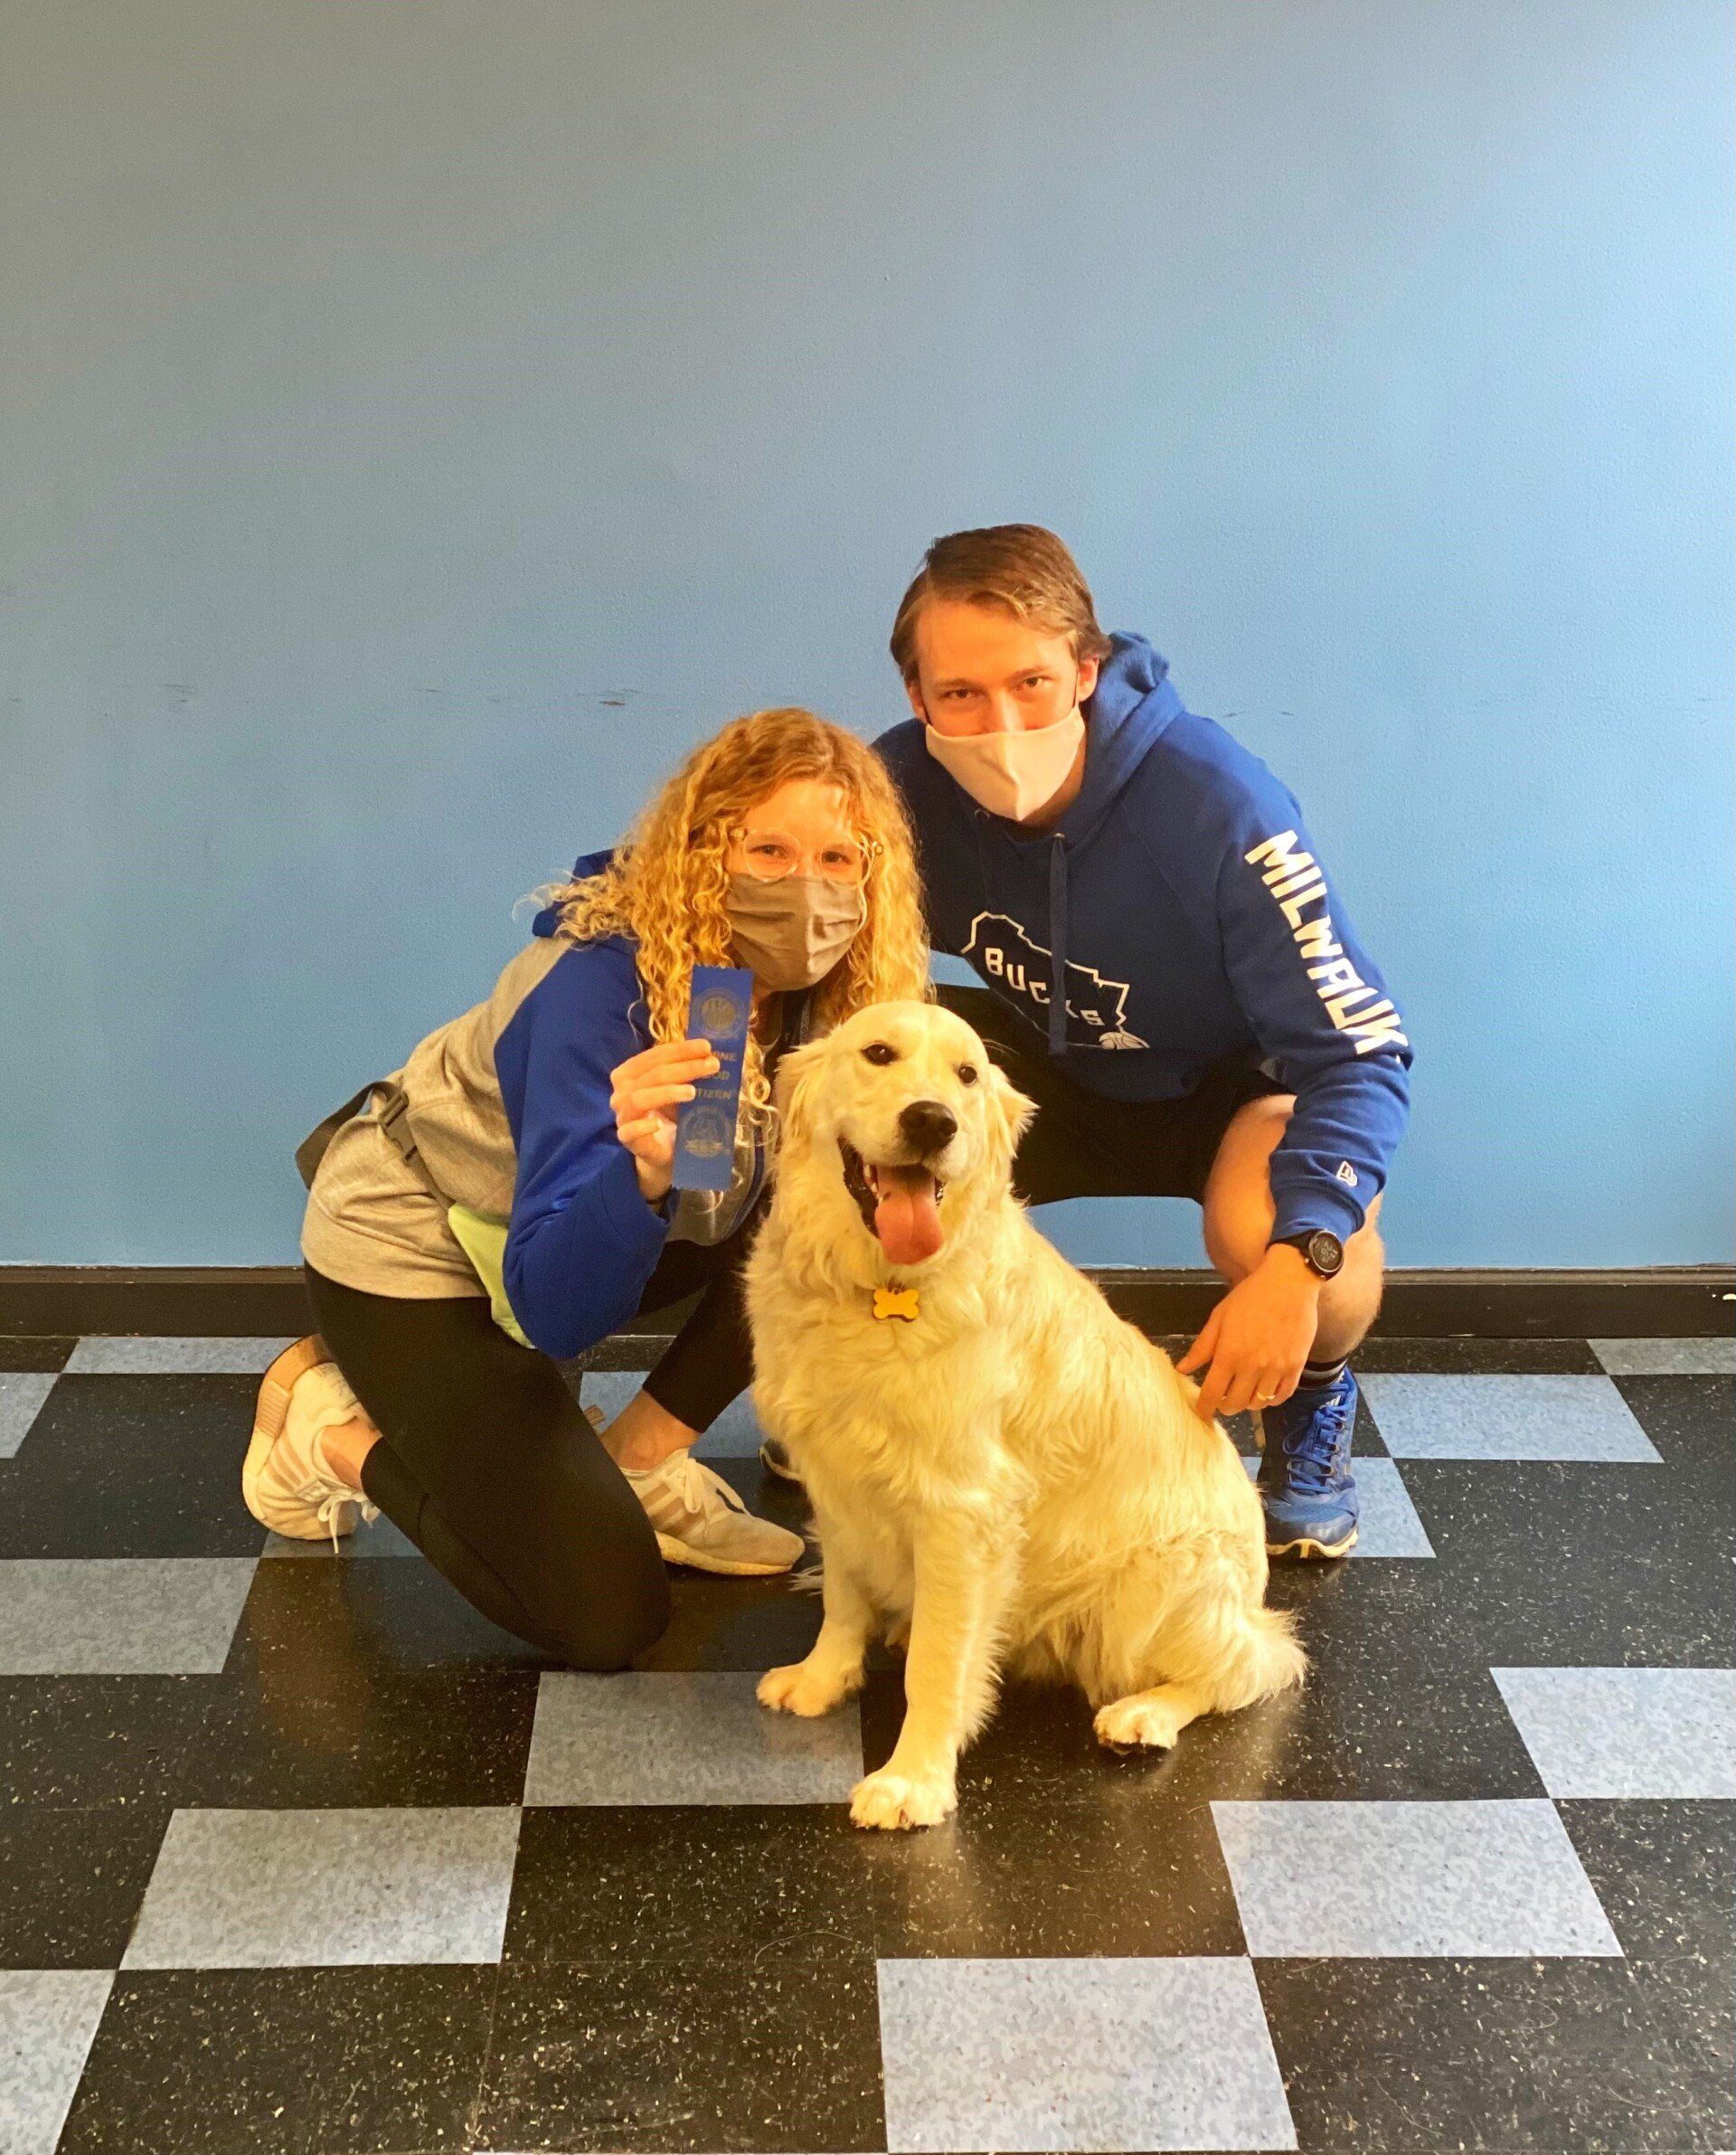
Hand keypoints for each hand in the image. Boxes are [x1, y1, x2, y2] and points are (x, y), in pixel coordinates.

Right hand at [608, 1037, 719, 1204]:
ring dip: (667, 1092)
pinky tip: (659, 1124)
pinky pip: (629, 1131)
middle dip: (684, 1068)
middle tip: (711, 1066)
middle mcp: (621, 1092)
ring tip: (692, 1092)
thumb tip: (713, 1055)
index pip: (654, 1056)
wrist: (666, 1151)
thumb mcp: (680, 1089)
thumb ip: (688, 1073)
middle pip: (651, 1075)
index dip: (681, 1050)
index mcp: (630, 1073)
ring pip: (639, 1099)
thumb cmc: (672, 1115)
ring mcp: (622, 1117)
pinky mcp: (627, 1140)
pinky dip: (644, 1126)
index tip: (707, 1047)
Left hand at [1177, 1245, 1320, 1423]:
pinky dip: (1271, 1400)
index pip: (1213, 1394)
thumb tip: (1182, 1369)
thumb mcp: (1219, 1317)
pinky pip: (1282, 1396)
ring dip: (1248, 1403)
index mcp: (1229, 1354)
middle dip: (1225, 1406)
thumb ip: (1202, 1347)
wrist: (1289, 1284)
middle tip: (1223, 1399)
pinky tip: (1265, 1392)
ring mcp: (1276, 1369)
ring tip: (1244, 1393)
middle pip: (1236, 1404)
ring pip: (1259, 1403)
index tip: (1202, 1412)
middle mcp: (1253, 1367)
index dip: (1205, 1408)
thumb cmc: (1249, 1297)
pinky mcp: (1296, 1367)